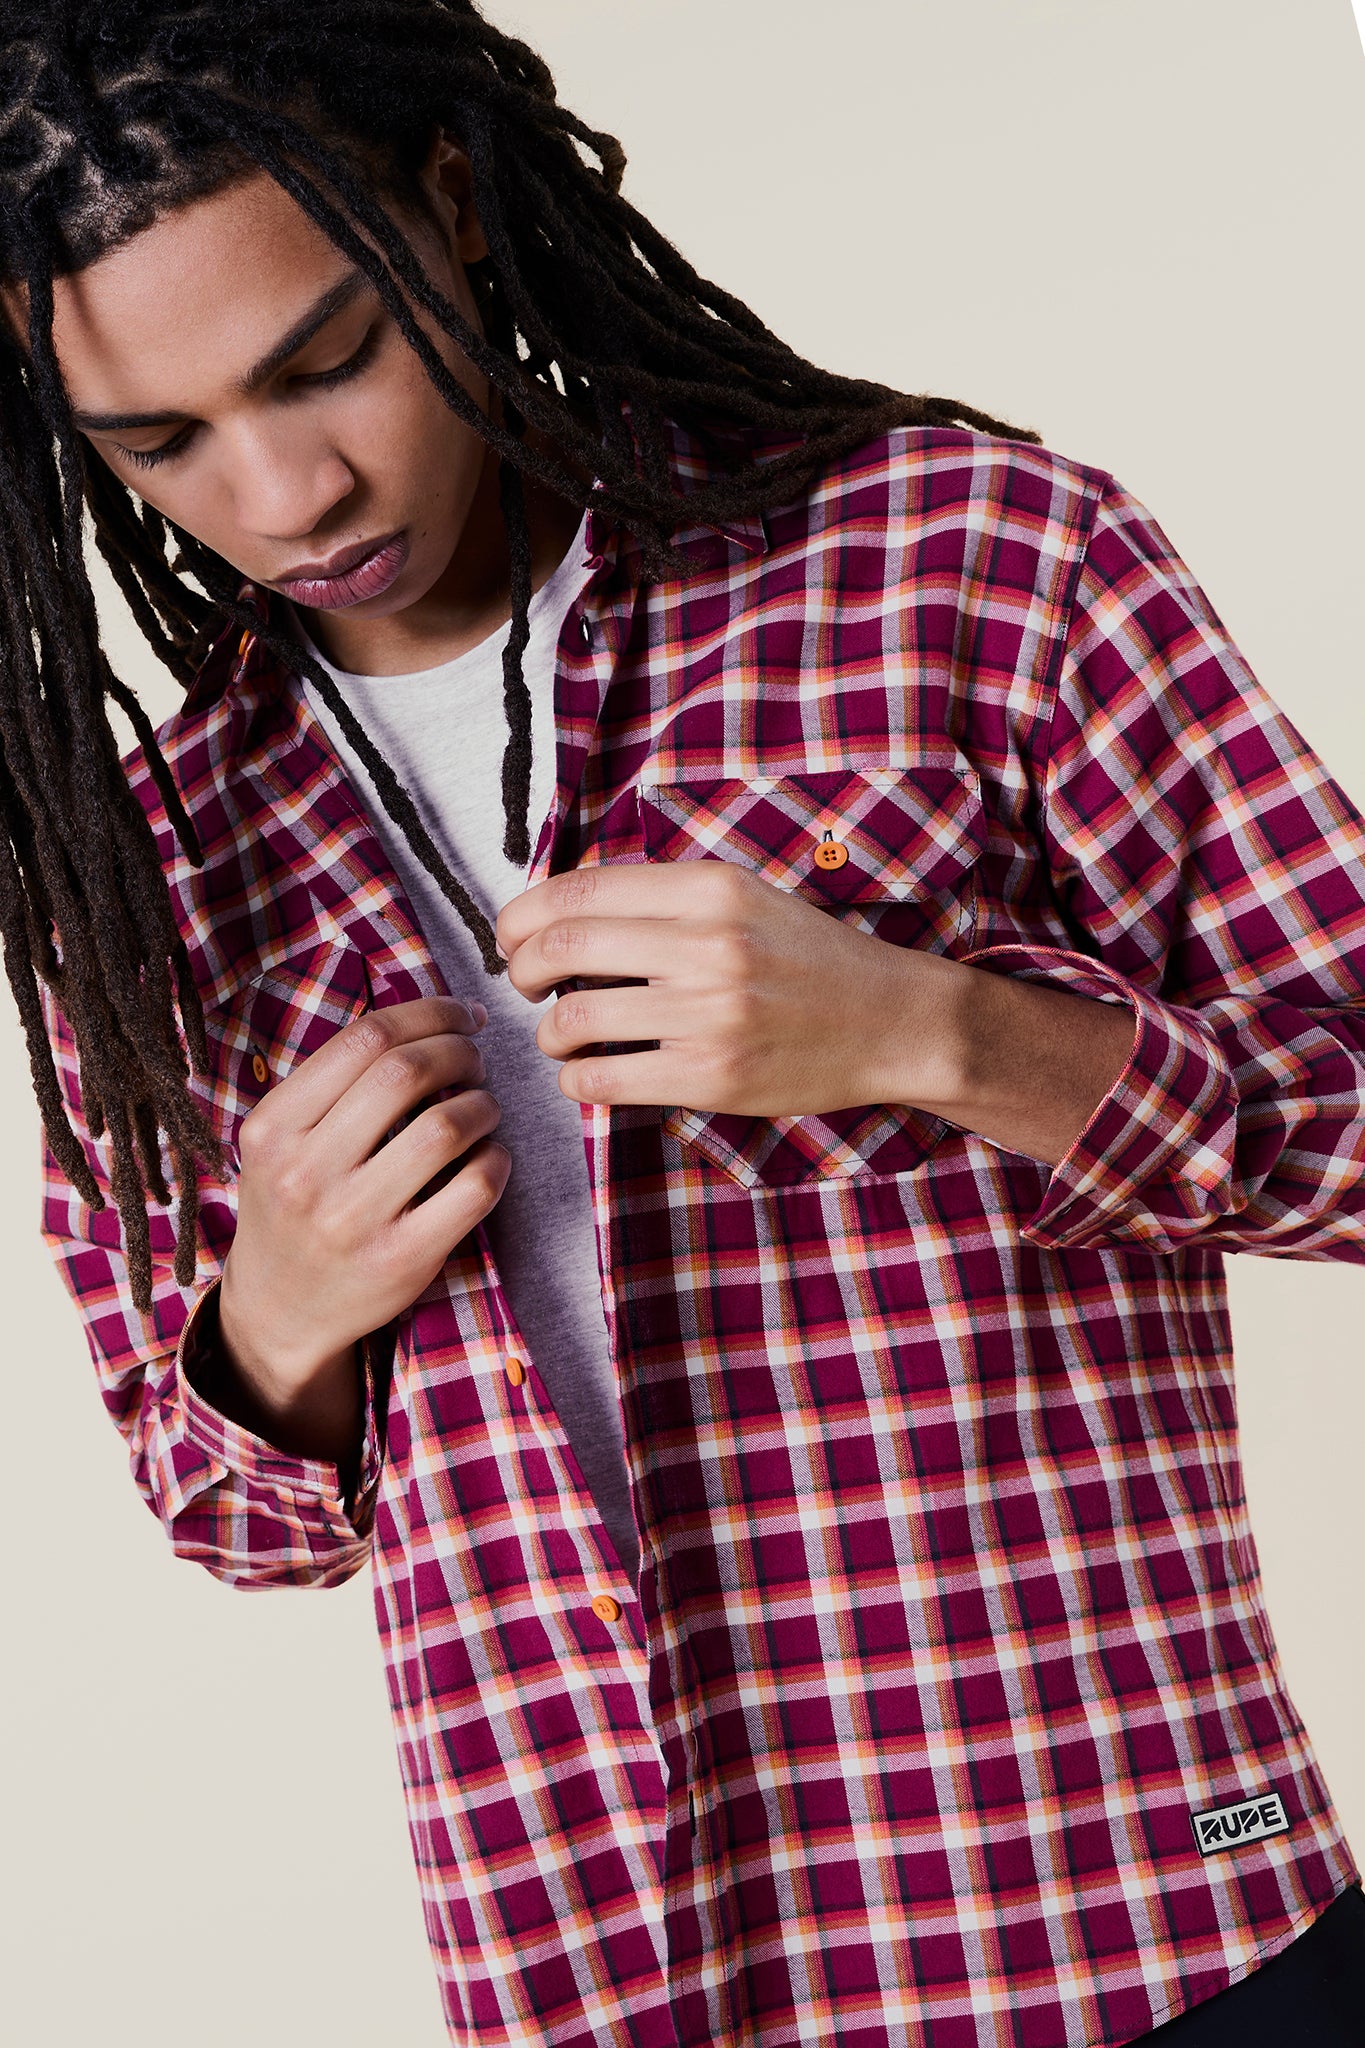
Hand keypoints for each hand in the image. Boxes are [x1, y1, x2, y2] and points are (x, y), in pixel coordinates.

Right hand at [218, 995, 508, 1447]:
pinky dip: (497, 1158)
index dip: (430, 1012)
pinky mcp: (401, 1260)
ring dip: (483, 1104)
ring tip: (484, 1107)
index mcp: (273, 1128)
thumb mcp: (281, 1140)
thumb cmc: (294, 1204)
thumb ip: (335, 1083)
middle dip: (460, 1050)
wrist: (279, 1309)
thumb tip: (433, 1018)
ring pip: (446, 1127)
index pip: (365, 1037)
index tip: (462, 1014)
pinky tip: (490, 1155)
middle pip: (407, 1072)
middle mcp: (305, 1172)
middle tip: (476, 1058)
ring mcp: (352, 1220)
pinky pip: (474, 1187)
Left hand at [494, 861, 954, 1117]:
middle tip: (527, 984)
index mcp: (711, 888)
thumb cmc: (811, 959)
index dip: (523, 913)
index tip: (512, 934)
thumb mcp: (744, 897)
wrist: (892, 1022)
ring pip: (573, 1017)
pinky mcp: (712, 1077)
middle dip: (522, 968)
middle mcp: (709, 944)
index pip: (579, 888)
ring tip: (562, 1034)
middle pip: (562, 946)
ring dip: (549, 1031)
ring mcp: (710, 1014)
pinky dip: (576, 1078)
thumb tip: (561, 908)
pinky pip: (602, 1079)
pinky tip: (588, 1073)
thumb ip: (663, 898)